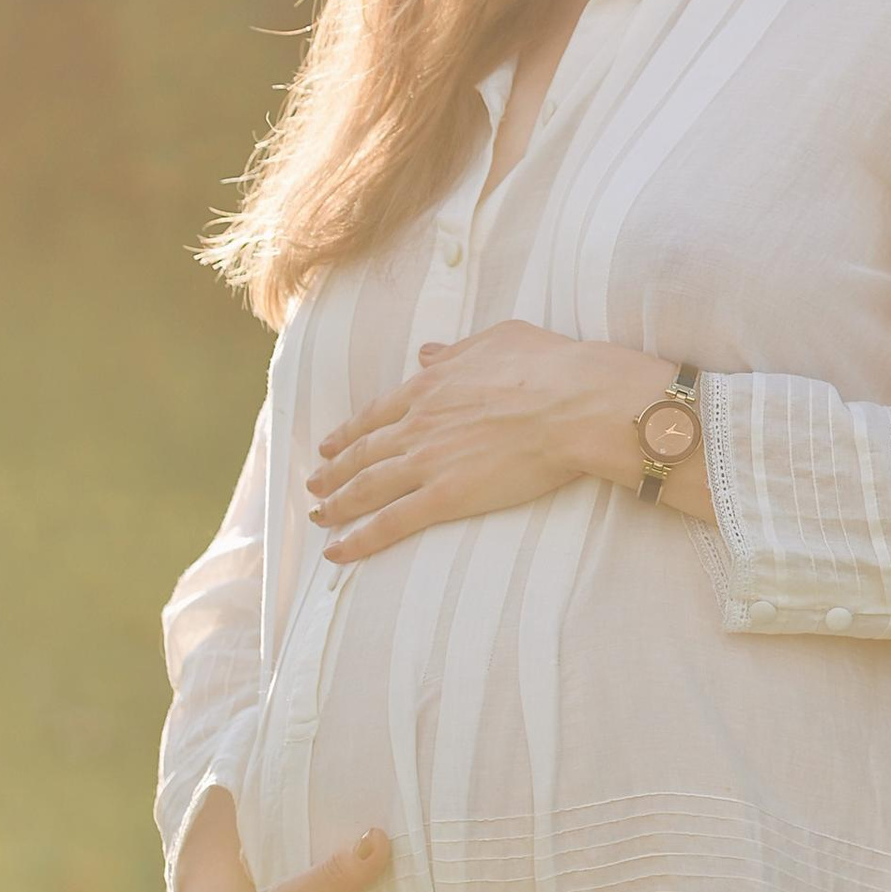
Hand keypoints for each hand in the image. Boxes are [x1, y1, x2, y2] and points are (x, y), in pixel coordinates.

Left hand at [310, 322, 708, 559]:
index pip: (376, 415)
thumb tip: (427, 354)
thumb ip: (456, 351)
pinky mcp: (445, 497)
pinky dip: (359, 539)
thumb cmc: (550, 366)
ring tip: (319, 516)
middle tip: (315, 485)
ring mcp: (427, 462)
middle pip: (363, 453)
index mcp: (430, 388)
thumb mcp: (497, 340)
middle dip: (334, 471)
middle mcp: (418, 425)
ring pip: (366, 488)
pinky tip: (337, 551)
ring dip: (337, 504)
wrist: (575, 402)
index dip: (350, 433)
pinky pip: (390, 523)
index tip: (331, 445)